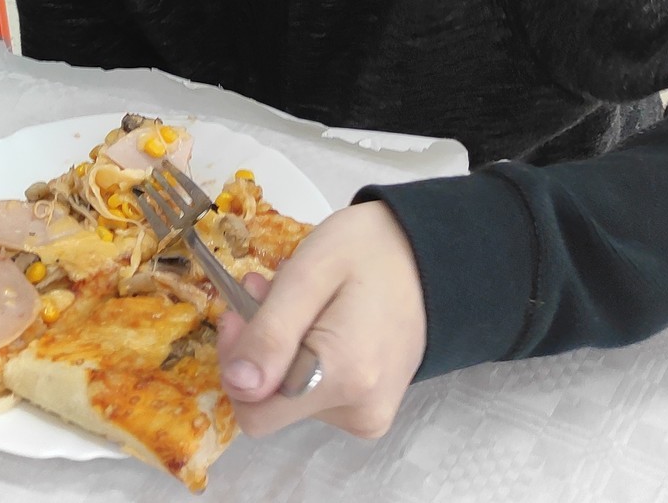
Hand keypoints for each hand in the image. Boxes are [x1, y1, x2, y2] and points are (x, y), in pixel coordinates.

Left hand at [214, 200, 427, 438]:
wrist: (430, 257)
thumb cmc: (367, 251)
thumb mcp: (308, 274)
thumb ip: (271, 333)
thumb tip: (239, 385)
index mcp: (343, 377)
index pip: (254, 410)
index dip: (237, 363)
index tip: (242, 310)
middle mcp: (359, 412)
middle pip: (271, 403)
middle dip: (258, 348)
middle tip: (266, 291)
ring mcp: (368, 416)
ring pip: (289, 396)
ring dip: (279, 347)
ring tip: (298, 299)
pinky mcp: (370, 411)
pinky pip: (314, 394)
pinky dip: (302, 358)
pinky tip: (314, 320)